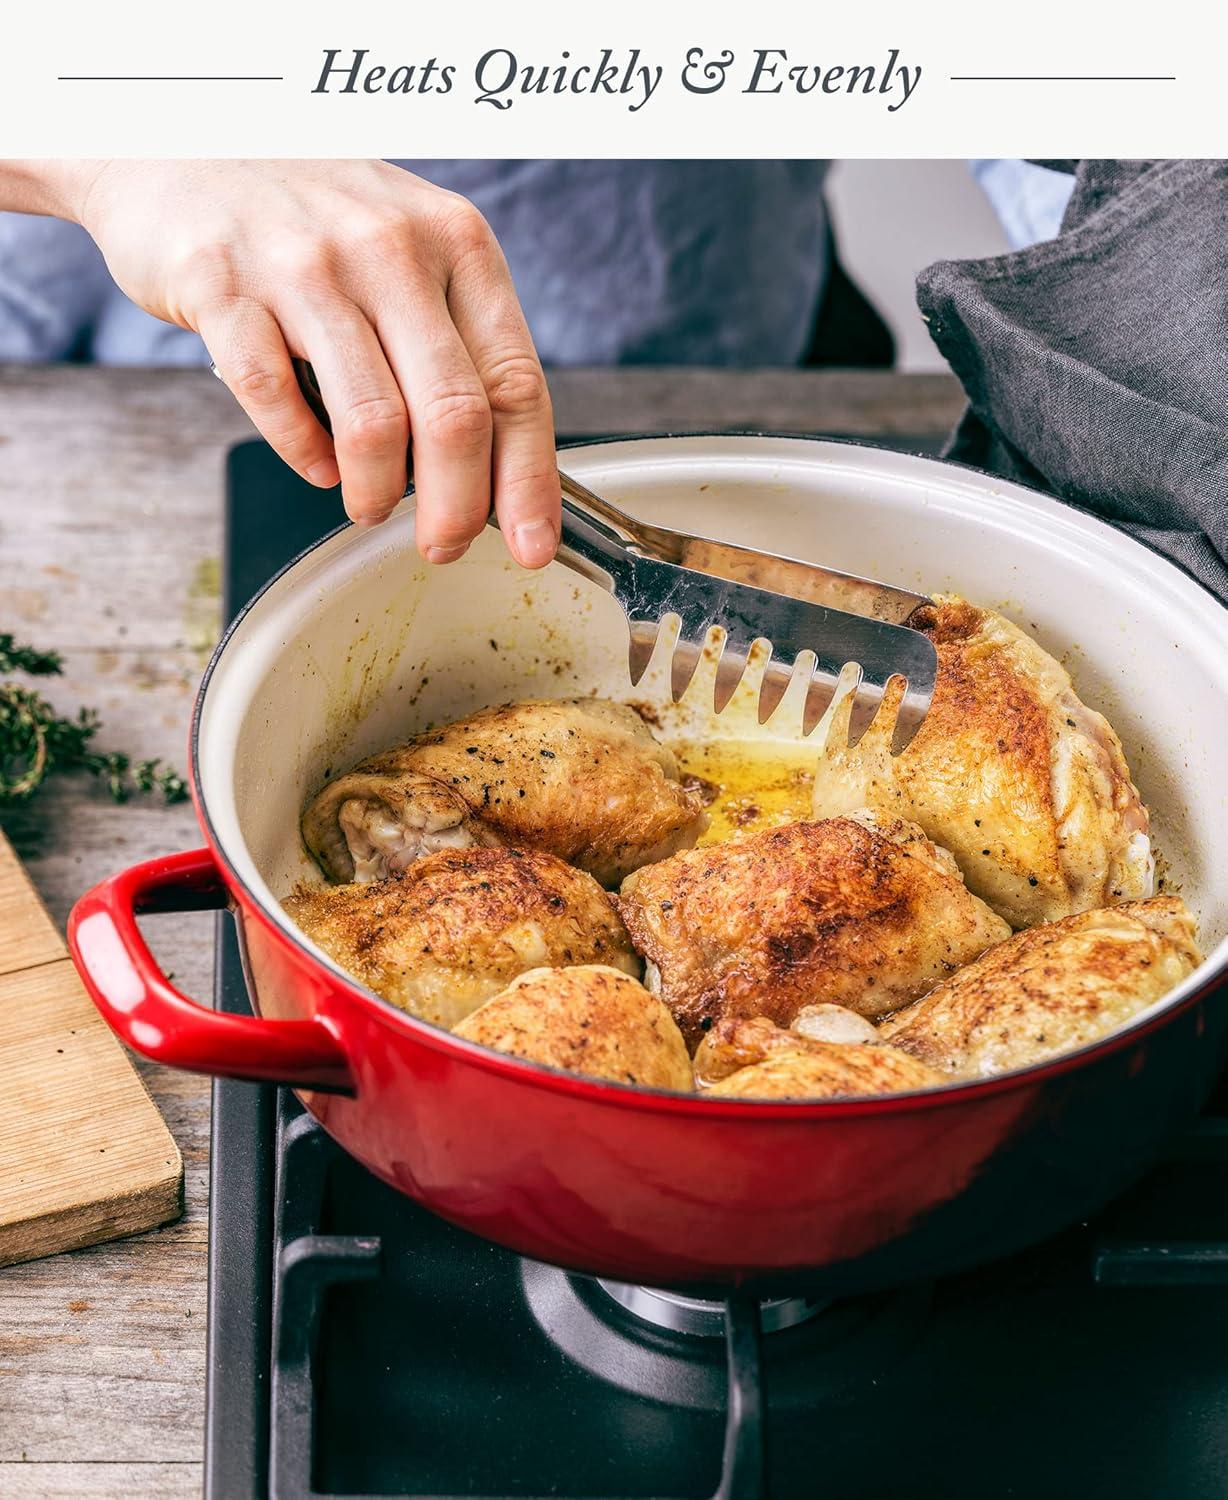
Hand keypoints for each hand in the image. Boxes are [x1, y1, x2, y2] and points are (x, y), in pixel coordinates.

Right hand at [66, 160, 559, 564]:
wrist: (186, 138)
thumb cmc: (317, 217)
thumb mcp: (412, 249)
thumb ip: (456, 342)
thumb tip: (497, 469)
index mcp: (458, 244)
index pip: (515, 384)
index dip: (529, 480)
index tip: (533, 545)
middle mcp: (389, 248)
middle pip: (454, 416)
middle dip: (457, 506)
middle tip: (442, 543)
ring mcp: (304, 264)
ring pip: (372, 421)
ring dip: (378, 491)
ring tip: (371, 504)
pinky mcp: (223, 284)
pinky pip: (275, 398)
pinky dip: (303, 453)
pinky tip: (317, 464)